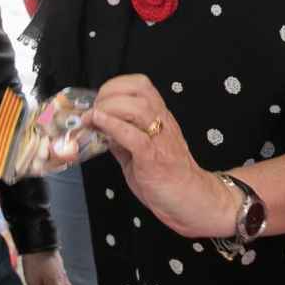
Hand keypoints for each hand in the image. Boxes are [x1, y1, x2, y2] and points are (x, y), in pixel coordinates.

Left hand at [87, 74, 236, 238]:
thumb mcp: (140, 152)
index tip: (100, 98)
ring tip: (92, 118)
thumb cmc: (169, 178)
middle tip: (93, 108)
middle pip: (138, 89)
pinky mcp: (154, 158)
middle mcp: (162, 123)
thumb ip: (123, 139)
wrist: (191, 200)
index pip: (141, 85)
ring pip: (137, 107)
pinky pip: (134, 135)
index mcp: (160, 118)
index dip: (116, 85)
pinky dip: (113, 126)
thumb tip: (100, 129)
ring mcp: (160, 139)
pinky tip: (99, 126)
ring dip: (109, 108)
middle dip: (109, 93)